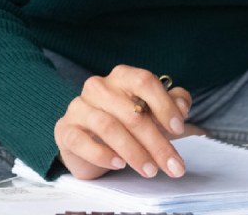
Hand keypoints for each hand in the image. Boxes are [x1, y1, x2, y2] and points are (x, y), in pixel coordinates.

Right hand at [53, 64, 207, 179]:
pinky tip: (119, 164)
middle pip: (131, 112)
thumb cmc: (126, 123)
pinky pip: (82, 142)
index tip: (178, 127)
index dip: (164, 104)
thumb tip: (182, 108)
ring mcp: (79, 107)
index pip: (144, 81)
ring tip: (150, 170)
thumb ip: (173, 103)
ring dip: (134, 152)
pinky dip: (103, 155)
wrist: (90, 143)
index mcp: (122, 76)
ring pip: (109, 127)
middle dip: (156, 142)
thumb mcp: (153, 111)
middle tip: (172, 164)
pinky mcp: (65, 130)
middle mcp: (98, 87)